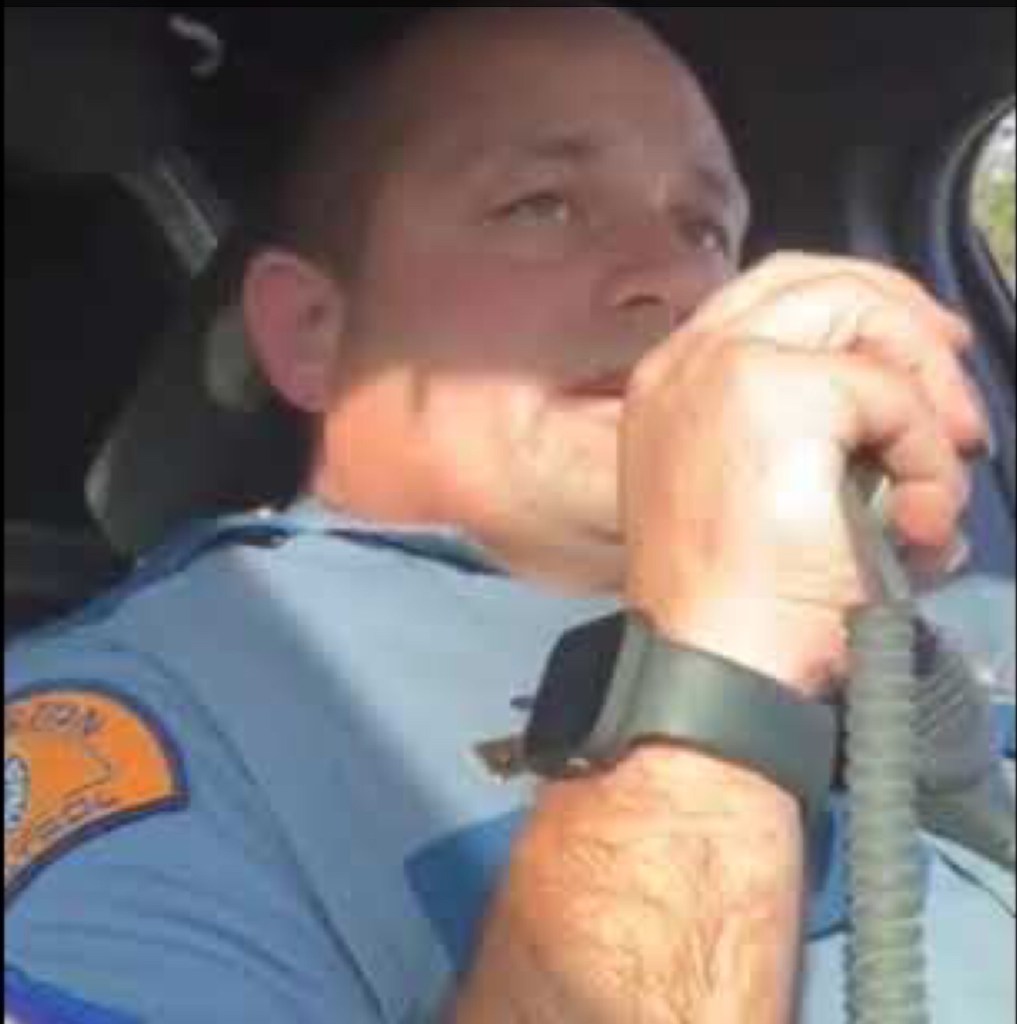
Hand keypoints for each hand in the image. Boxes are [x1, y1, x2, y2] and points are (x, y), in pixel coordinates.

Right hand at [622, 253, 987, 696]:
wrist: (718, 663)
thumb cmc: (740, 604)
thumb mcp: (764, 491)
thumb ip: (804, 424)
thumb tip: (902, 397)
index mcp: (676, 384)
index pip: (772, 295)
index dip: (860, 304)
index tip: (930, 346)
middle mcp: (688, 361)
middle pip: (819, 282)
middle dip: (909, 325)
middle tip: (958, 400)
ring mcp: (721, 368)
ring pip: (862, 318)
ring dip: (927, 401)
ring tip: (935, 492)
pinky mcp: (767, 391)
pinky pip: (889, 394)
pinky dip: (926, 455)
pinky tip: (915, 522)